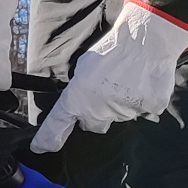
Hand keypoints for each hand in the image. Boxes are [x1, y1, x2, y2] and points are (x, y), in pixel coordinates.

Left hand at [32, 0, 187, 153]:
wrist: (146, 38)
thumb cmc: (112, 49)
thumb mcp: (83, 68)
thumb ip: (77, 92)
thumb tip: (77, 104)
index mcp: (76, 99)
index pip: (56, 126)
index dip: (47, 140)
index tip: (41, 148)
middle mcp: (96, 111)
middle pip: (93, 124)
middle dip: (96, 114)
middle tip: (106, 91)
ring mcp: (122, 112)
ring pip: (118, 116)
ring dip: (120, 104)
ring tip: (128, 79)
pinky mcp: (146, 109)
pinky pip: (143, 110)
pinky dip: (143, 99)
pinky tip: (143, 81)